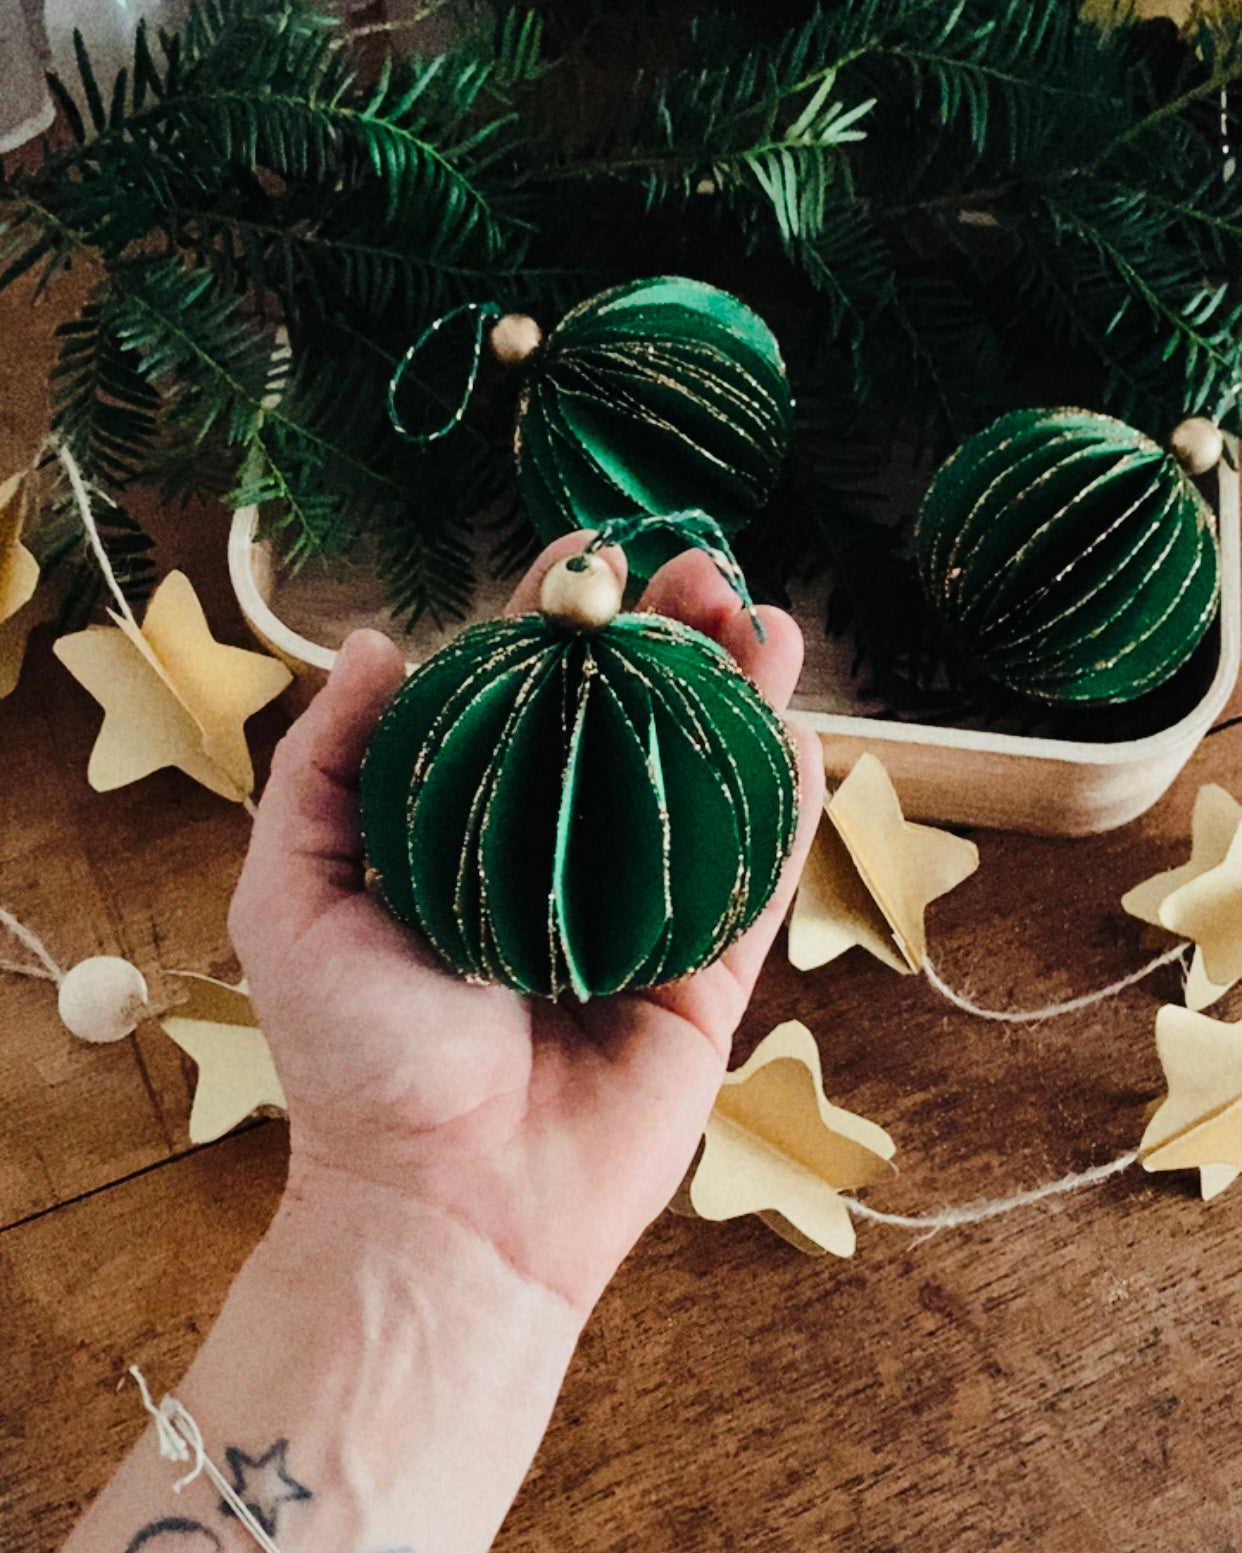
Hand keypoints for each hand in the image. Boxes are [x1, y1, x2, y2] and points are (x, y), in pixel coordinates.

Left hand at [230, 533, 823, 1316]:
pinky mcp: (708, 978)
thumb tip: (384, 642)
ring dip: (742, 694)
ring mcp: (642, 915)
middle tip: (704, 569)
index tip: (593, 552)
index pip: (530, 700)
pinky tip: (799, 725)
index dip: (562, 621)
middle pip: (634, 721)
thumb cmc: (357, 1058)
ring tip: (765, 617)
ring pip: (706, 781)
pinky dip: (784, 802)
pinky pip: (756, 877)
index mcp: (475, 832)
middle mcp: (564, 857)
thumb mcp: (295, 895)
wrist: (443, 1207)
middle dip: (672, 637)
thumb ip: (326, 768)